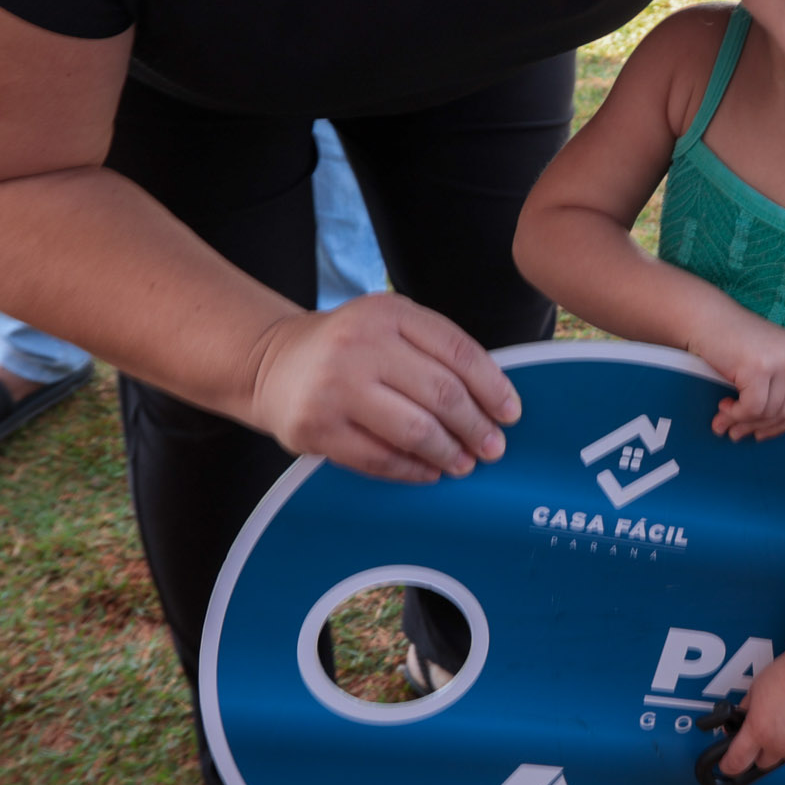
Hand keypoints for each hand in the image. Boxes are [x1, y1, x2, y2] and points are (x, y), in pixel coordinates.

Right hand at [244, 292, 519, 481]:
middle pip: (442, 394)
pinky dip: (413, 470)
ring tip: (464, 463)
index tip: (510, 414)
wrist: (274, 363)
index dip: (493, 388)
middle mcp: (359, 344)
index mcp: (388, 313)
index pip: (459, 352)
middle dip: (476, 426)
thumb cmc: (348, 348)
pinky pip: (380, 458)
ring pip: (415, 430)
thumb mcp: (390, 326)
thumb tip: (493, 402)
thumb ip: (436, 350)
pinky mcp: (316, 427)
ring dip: (449, 452)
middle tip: (493, 448)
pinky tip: (429, 471)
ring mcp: (334, 387)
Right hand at [690, 305, 784, 441]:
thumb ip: (769, 388)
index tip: (761, 433)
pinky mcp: (759, 367)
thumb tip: (766, 431)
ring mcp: (779, 361)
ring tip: (723, 422)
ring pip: (769, 412)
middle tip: (736, 434)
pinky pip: (753, 407)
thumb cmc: (725, 340)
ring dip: (743, 422)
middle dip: (760, 428)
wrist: (702, 317)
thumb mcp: (758, 361)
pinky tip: (722, 408)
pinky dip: (736, 414)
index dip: (782, 425)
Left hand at [715, 652, 784, 778]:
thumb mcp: (755, 690)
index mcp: (759, 731)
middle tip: (765, 731)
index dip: (729, 765)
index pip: (736, 762)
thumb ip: (746, 711)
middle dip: (760, 751)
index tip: (727, 766)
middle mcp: (780, 745)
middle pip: (762, 763)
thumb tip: (739, 721)